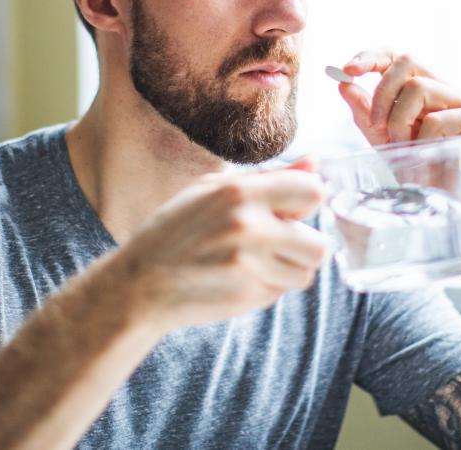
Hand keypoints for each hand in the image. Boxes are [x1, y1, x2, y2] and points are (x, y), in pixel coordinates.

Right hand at [116, 158, 329, 331]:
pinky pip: (281, 293)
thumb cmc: (176, 230)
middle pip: (319, 244)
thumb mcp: (212, 191)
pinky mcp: (245, 296)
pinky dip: (268, 287)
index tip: (288, 210)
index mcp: (240, 192)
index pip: (313, 193)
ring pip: (304, 273)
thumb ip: (268, 178)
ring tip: (253, 263)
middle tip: (276, 244)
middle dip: (303, 247)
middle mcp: (249, 227)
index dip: (305, 203)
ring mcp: (248, 265)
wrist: (141, 282)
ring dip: (287, 270)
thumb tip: (315, 164)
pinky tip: (238, 279)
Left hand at [335, 50, 460, 217]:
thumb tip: (344, 85)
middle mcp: (447, 89)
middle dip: (381, 92)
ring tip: (403, 148)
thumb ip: (367, 115)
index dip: (371, 57)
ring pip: (419, 87)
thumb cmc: (426, 176)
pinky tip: (425, 157)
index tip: (347, 71)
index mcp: (425, 90)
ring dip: (399, 120)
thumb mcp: (386, 142)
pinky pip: (438, 118)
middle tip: (377, 126)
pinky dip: (422, 139)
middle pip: (406, 61)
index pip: (397, 57)